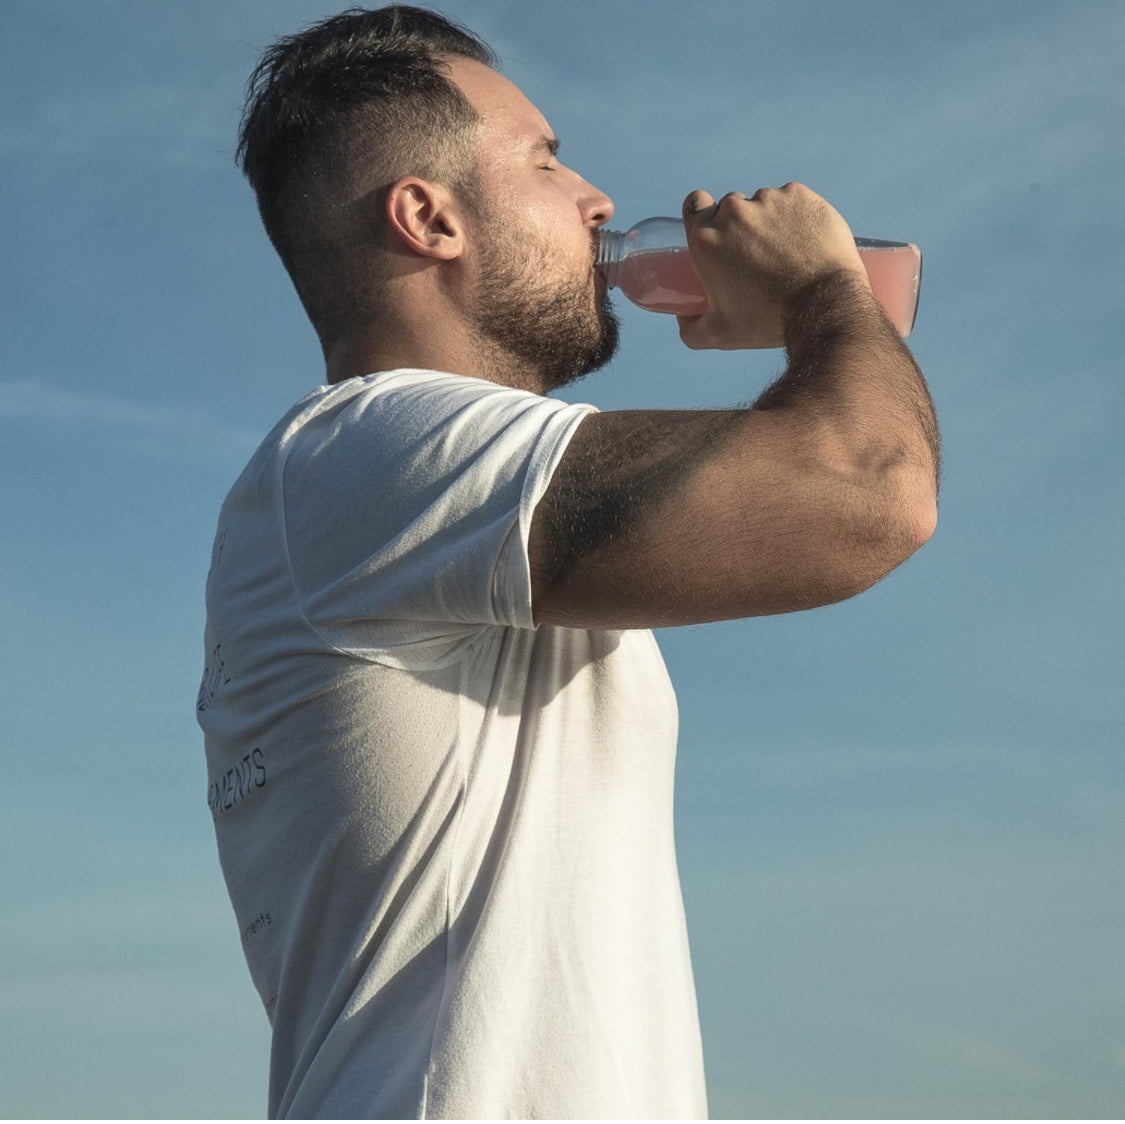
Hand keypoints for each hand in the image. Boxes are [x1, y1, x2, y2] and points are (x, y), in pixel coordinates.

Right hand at [676, 183, 869, 349]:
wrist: (823, 305)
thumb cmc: (768, 320)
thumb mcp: (720, 334)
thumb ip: (691, 330)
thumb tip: (683, 319)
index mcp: (706, 239)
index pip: (694, 205)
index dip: (702, 215)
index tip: (716, 232)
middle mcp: (733, 212)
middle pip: (730, 208)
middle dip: (739, 227)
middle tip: (755, 256)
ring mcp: (769, 200)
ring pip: (764, 204)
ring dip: (770, 221)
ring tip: (786, 254)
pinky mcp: (800, 196)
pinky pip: (792, 200)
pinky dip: (797, 216)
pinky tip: (805, 241)